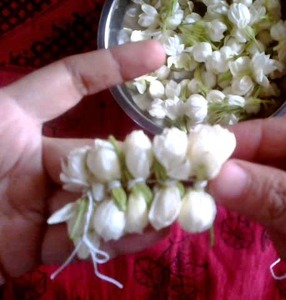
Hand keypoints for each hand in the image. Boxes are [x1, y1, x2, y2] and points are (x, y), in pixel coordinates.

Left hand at [0, 41, 165, 282]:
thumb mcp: (3, 115)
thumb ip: (51, 91)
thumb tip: (126, 58)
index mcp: (22, 126)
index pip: (72, 85)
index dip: (113, 67)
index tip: (159, 55)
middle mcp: (37, 165)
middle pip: (101, 160)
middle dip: (143, 161)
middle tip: (185, 160)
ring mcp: (39, 206)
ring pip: (99, 203)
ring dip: (139, 203)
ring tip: (177, 199)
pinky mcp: (36, 246)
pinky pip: (83, 241)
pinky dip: (119, 238)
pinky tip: (151, 229)